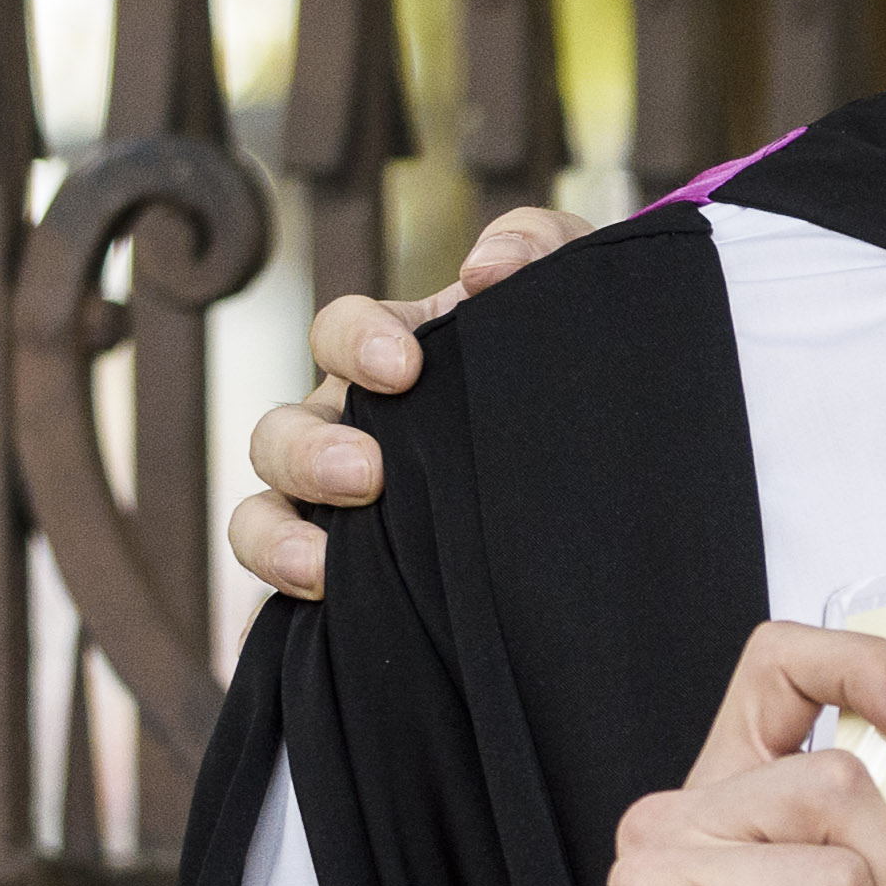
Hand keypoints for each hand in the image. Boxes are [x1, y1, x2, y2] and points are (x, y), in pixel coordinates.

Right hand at [227, 202, 580, 597]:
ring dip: (275, 539)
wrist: (624, 472)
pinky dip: (274, 618)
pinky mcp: (352, 590)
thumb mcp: (574, 293)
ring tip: (324, 567)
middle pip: (279, 433)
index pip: (339, 334)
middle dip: (307, 453)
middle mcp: (350, 434)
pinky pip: (283, 609)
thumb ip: (539, 248)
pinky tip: (302, 636)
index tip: (403, 367)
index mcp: (392, 360)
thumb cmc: (575, 366)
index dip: (355, 343)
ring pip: (261, 518)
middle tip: (367, 475)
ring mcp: (340, 512)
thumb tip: (486, 268)